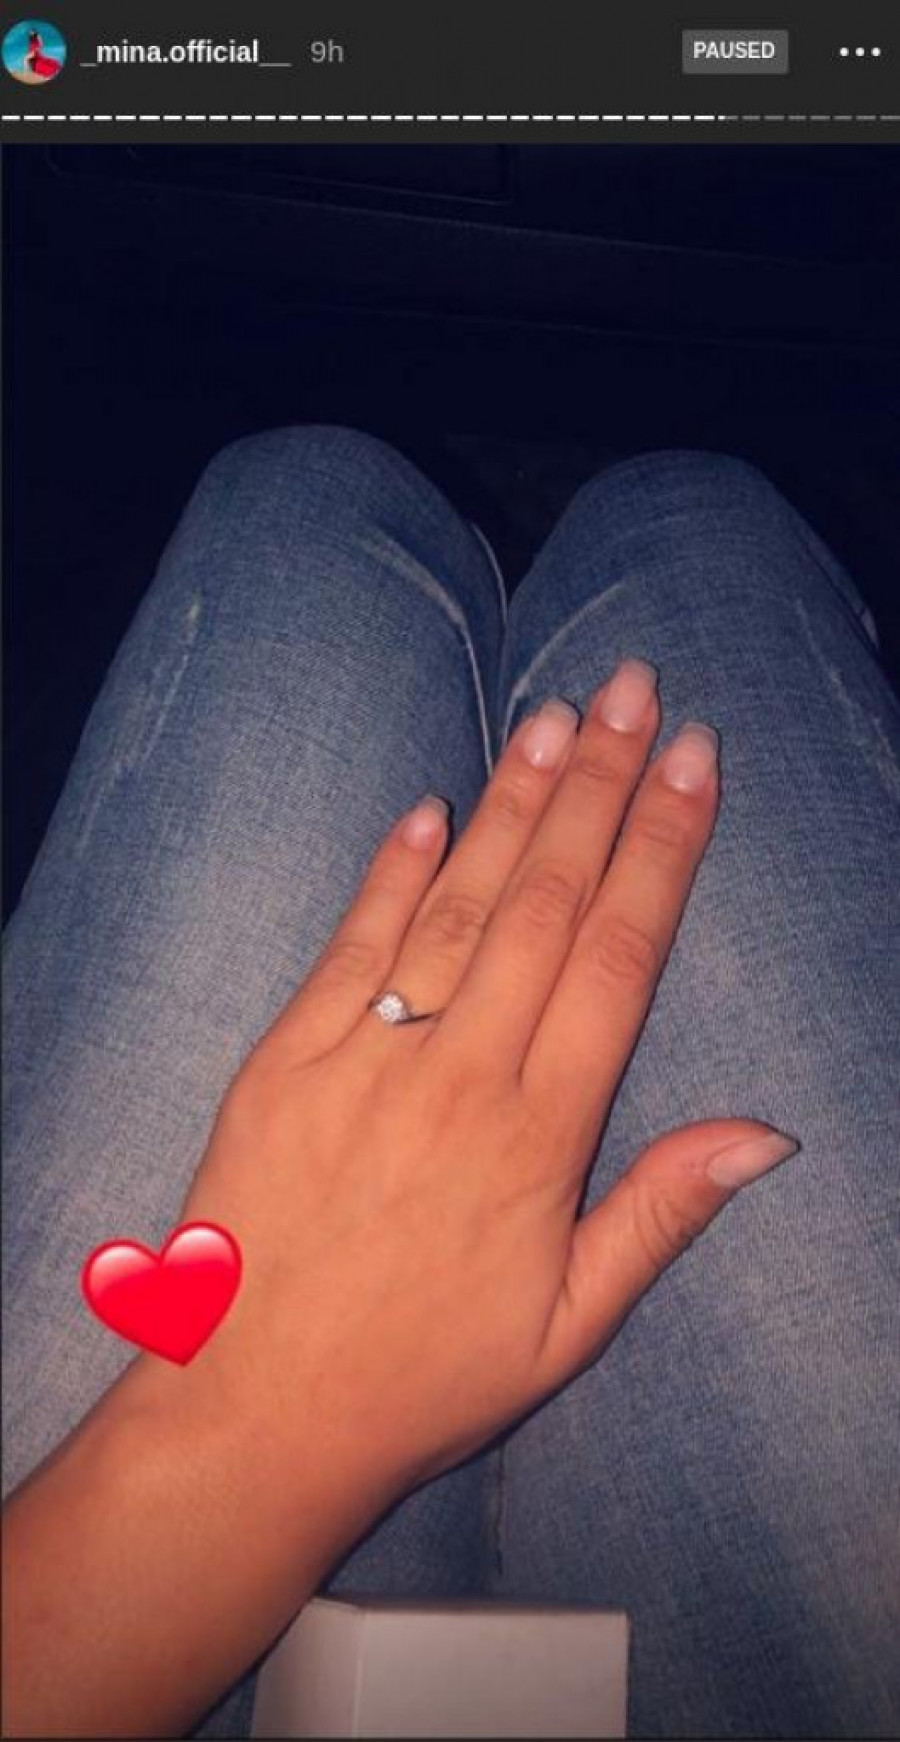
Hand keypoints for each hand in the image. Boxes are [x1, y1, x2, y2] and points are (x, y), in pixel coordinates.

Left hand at [157, 659, 796, 1519]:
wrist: (257, 1414)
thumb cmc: (423, 1377)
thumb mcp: (570, 1324)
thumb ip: (661, 1212)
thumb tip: (763, 1133)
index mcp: (540, 1135)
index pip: (620, 957)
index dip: (663, 849)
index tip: (695, 763)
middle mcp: (459, 1077)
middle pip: (545, 904)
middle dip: (600, 788)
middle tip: (635, 691)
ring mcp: (366, 1061)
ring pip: (456, 906)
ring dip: (509, 805)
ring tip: (557, 718)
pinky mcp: (285, 1062)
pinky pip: (349, 948)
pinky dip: (390, 874)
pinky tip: (428, 808)